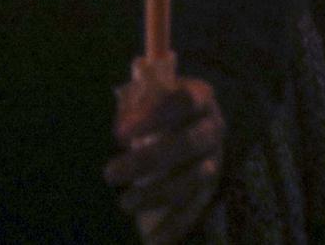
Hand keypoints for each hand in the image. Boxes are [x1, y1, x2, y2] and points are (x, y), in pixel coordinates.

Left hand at [106, 75, 224, 244]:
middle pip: (187, 144)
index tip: (119, 133)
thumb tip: (129, 97)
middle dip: (147, 161)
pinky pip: (196, 209)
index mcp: (200, 97)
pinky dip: (175, 227)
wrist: (197, 125)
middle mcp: (213, 127)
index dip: (152, 116)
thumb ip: (139, 97)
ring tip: (124, 205)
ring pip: (192, 179)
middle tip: (109, 174)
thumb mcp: (152, 94)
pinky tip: (152, 243)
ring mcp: (215, 159)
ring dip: (157, 194)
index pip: (182, 102)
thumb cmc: (160, 109)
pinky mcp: (212, 188)